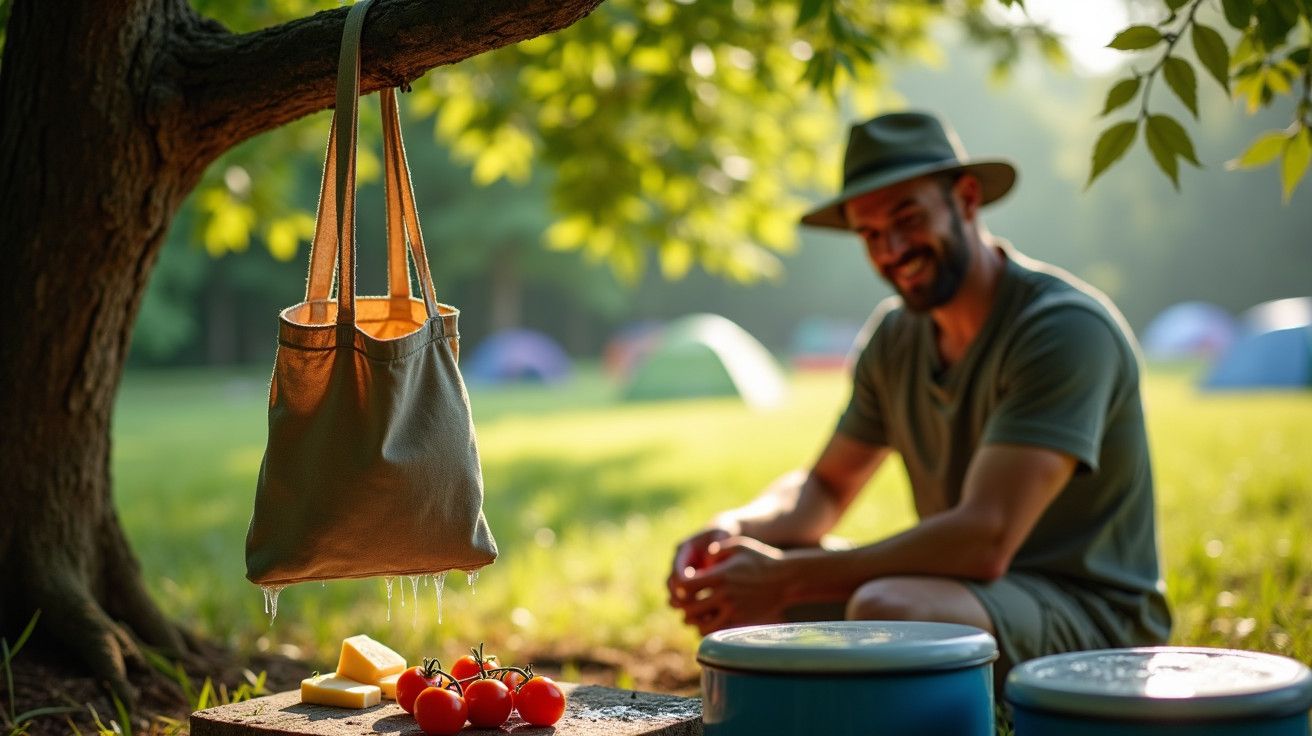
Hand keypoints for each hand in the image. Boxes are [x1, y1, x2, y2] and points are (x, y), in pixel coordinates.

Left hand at [672, 536, 788, 635]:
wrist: (787, 579)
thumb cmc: (761, 559)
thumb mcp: (739, 545)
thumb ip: (717, 549)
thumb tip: (702, 558)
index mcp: (720, 576)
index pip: (686, 587)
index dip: (679, 587)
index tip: (682, 586)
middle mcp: (725, 595)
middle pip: (690, 608)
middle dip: (683, 606)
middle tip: (684, 603)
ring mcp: (734, 611)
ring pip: (702, 624)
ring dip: (695, 621)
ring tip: (694, 615)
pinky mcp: (742, 622)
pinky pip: (718, 632)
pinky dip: (709, 629)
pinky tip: (709, 621)